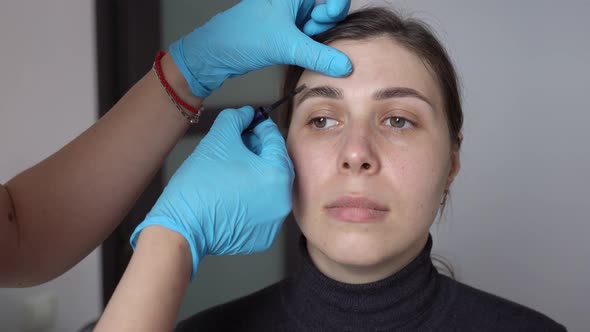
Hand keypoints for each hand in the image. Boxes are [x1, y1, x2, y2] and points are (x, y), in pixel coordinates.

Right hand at [130, 106, 293, 278]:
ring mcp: (274, 222)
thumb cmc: (199, 185)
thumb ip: (236, 119)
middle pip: (275, 165)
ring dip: (255, 174)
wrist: (182, 226)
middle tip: (240, 142)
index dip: (260, 126)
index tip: (250, 122)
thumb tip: (246, 114)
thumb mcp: (218, 139)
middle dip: (258, 150)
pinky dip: (252, 198)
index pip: (274, 141)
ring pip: (269, 188)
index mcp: (278, 175)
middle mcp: (283, 200)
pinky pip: (262, 209)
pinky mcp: (263, 237)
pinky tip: (232, 191)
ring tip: (233, 167)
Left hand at [170, 0, 351, 96]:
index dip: (335, 6)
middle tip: (312, 38)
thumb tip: (346, 65)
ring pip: (316, 29)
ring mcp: (289, 18)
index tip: (331, 18)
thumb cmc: (244, 36)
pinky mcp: (285, 34)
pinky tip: (304, 57)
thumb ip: (319, 55)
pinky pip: (306, 40)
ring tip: (303, 50)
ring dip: (317, 43)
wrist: (216, 53)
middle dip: (324, 27)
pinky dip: (309, 50)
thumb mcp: (287, 45)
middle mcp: (293, 3)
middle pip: (325, 12)